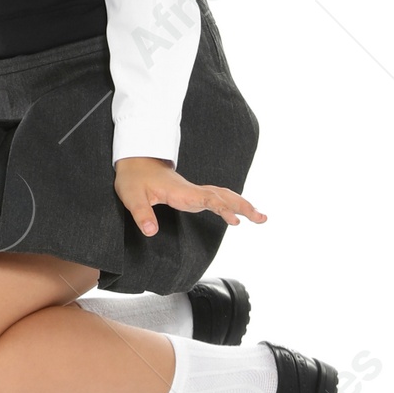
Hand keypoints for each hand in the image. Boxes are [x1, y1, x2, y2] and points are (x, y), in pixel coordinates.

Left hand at [113, 156, 266, 238]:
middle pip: (222, 196)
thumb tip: (151, 232)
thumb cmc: (133, 177)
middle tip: (262, 218)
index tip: (235, 219)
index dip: (221, 208)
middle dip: (243, 206)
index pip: (206, 199)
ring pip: (222, 195)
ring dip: (240, 205)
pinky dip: (228, 205)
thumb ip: (142, 214)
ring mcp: (192, 191)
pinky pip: (215, 198)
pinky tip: (235, 215)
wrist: (135, 160)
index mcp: (180, 191)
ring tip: (259, 217)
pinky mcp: (191, 194)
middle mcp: (191, 190)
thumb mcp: (131, 196)